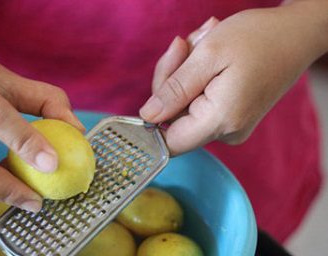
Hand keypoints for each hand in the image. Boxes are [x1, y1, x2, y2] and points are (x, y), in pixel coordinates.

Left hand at [140, 1, 327, 154]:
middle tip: (183, 44)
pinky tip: (209, 54)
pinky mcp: (231, 117)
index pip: (168, 142)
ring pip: (183, 106)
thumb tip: (148, 116)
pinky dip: (196, 76)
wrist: (295, 34)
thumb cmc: (257, 38)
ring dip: (184, 71)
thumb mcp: (208, 55)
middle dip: (171, 77)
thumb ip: (174, 90)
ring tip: (203, 41)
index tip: (161, 81)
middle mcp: (226, 132)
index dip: (153, 117)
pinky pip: (198, 101)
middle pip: (173, 118)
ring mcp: (229, 127)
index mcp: (220, 120)